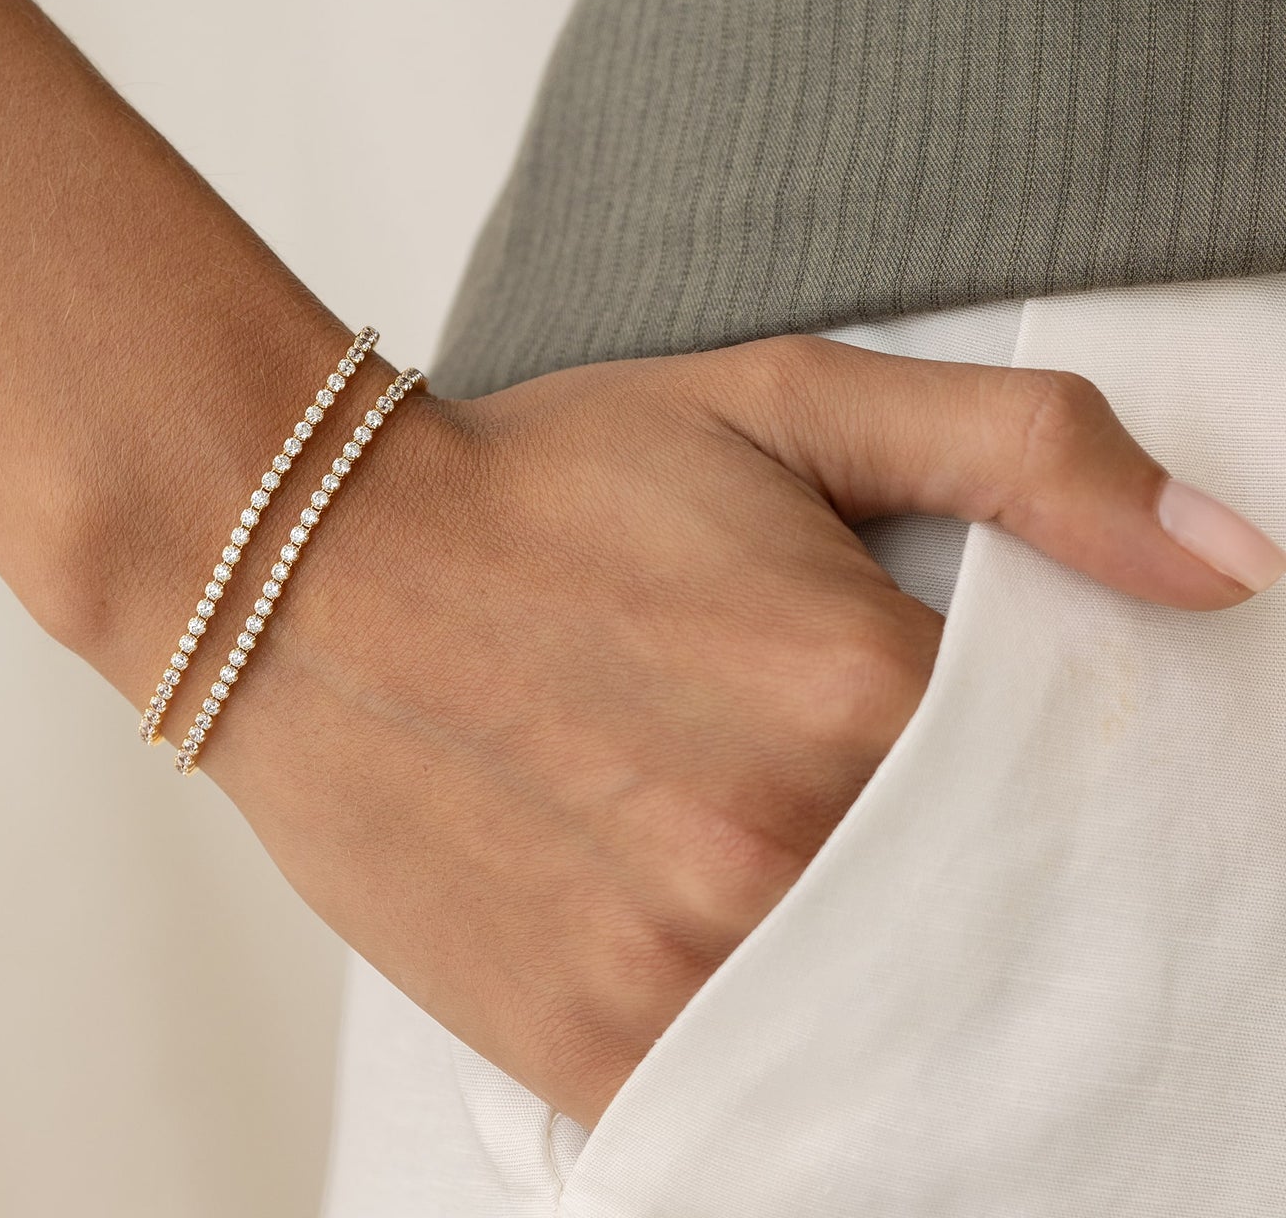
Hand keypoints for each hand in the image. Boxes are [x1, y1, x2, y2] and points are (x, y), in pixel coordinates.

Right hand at [201, 334, 1284, 1128]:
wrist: (310, 575)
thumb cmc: (547, 482)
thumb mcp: (786, 405)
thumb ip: (1025, 455)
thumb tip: (1233, 563)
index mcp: (848, 685)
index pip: (1079, 787)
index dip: (1077, 779)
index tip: (1023, 764)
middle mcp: (777, 847)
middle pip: (1000, 921)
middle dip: (999, 884)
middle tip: (901, 811)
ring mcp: (677, 964)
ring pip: (898, 1030)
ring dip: (904, 974)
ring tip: (808, 871)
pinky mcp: (591, 1041)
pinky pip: (772, 1100)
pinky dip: (803, 1052)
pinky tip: (757, 953)